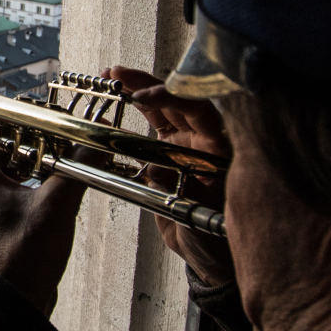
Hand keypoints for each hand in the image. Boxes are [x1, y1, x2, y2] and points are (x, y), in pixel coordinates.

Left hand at [0, 116, 98, 316]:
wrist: (18, 299)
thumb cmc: (25, 256)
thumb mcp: (56, 206)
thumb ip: (77, 170)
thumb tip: (97, 145)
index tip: (4, 101)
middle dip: (13, 130)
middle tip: (39, 121)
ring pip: (2, 168)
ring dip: (24, 154)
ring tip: (51, 144)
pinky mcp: (6, 221)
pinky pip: (13, 188)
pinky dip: (30, 177)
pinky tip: (55, 179)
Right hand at [103, 66, 234, 285]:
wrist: (210, 254)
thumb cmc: (214, 239)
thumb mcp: (198, 220)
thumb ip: (181, 197)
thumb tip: (157, 173)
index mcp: (220, 149)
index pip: (198, 109)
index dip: (171, 98)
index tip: (142, 97)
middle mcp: (205, 140)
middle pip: (178, 99)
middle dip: (147, 83)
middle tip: (116, 75)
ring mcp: (188, 143)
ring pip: (164, 107)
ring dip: (138, 89)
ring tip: (111, 77)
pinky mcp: (171, 151)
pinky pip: (155, 122)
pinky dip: (137, 109)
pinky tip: (118, 97)